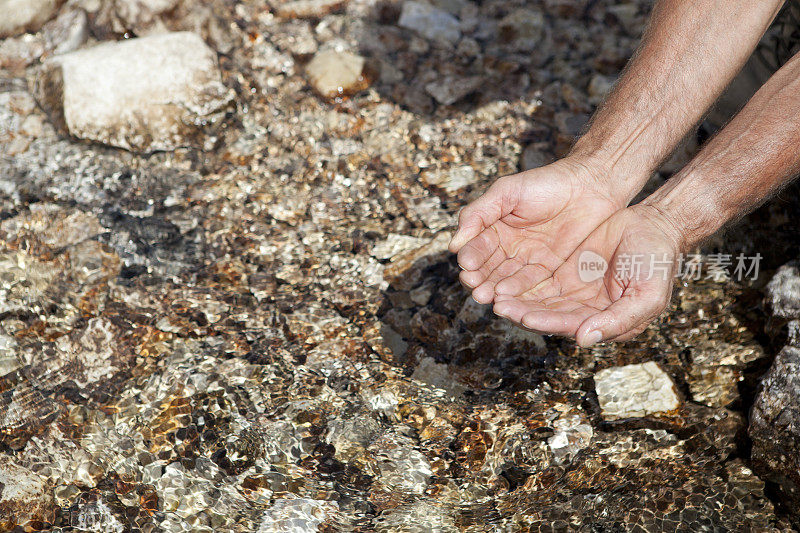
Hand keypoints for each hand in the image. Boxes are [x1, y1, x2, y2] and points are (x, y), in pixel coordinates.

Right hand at [449, 157, 623, 304]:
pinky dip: (518, 291)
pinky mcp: (548, 269)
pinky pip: (531, 284)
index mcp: (493, 229)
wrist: (589, 185)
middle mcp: (507, 247)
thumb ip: (478, 214)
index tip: (466, 265)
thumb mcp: (506, 192)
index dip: (470, 257)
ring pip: (506, 279)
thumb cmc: (546, 183)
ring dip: (495, 289)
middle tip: (475, 288)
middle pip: (488, 269)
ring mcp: (527, 259)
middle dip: (479, 279)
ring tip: (487, 297)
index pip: (476, 248)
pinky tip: (507, 296)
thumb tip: (453, 244)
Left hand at [493, 204, 683, 345]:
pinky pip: (538, 279)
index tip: (523, 316)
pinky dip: (520, 280)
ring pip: (538, 299)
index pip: (569, 326)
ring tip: (492, 293)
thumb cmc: (659, 262)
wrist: (657, 224)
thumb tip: (585, 340)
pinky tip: (501, 277)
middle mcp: (585, 312)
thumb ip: (619, 320)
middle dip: (522, 312)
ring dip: (516, 298)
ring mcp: (574, 292)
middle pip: (547, 315)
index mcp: (605, 323)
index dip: (546, 322)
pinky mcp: (564, 273)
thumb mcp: (647, 294)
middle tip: (498, 305)